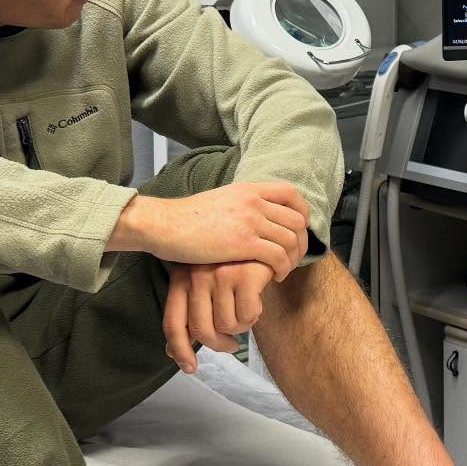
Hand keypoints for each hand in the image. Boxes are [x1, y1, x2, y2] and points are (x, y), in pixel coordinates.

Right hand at [109, 182, 309, 280]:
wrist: (163, 224)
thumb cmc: (186, 218)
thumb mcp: (220, 200)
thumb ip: (241, 204)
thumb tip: (256, 213)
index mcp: (248, 189)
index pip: (291, 193)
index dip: (302, 212)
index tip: (299, 229)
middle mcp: (253, 201)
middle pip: (297, 219)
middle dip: (301, 241)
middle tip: (294, 257)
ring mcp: (249, 221)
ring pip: (291, 239)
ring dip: (293, 258)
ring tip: (283, 270)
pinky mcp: (243, 243)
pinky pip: (278, 256)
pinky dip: (282, 268)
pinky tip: (275, 276)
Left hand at [164, 261, 273, 372]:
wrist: (264, 241)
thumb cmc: (233, 268)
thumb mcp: (206, 287)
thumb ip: (190, 316)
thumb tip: (171, 352)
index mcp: (181, 278)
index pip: (173, 324)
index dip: (180, 351)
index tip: (190, 368)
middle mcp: (197, 276)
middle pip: (202, 331)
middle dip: (219, 345)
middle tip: (231, 345)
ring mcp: (221, 275)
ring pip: (227, 326)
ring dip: (241, 328)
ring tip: (246, 312)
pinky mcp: (245, 276)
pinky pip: (248, 317)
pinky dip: (255, 317)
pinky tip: (257, 302)